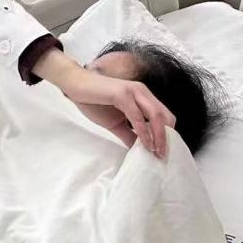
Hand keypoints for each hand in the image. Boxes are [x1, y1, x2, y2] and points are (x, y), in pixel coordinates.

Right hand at [33, 49, 174, 157]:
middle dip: (167, 138)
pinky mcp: (122, 94)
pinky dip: (143, 132)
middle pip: (165, 116)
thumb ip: (128, 134)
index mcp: (142, 96)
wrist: (75, 86)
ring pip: (155, 115)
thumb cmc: (93, 101)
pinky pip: (137, 116)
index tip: (163, 151)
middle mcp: (142, 92)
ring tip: (156, 153)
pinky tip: (144, 144)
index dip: (167, 133)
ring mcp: (134, 91)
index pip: (164, 115)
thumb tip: (138, 150)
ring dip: (159, 137)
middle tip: (162, 156)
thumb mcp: (115, 123)